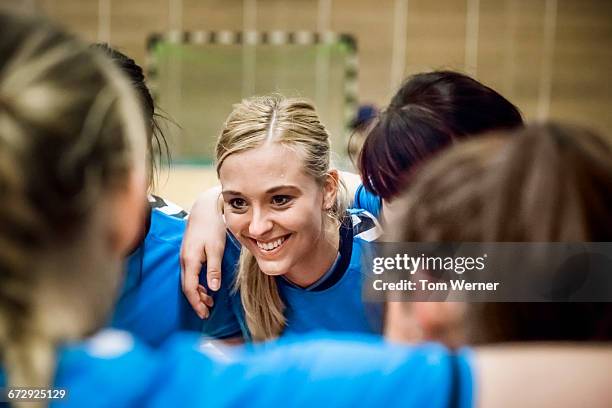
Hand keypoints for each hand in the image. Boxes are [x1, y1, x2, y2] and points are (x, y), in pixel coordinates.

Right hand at [180, 186, 226, 317]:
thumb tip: (213, 289)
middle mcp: (184, 260)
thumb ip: (213, 269)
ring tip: (210, 301)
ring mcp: (185, 255)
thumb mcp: (216, 249)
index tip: (204, 314)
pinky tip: (206, 284)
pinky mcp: (189, 251)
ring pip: (188, 280)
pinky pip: (190, 272)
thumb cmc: (212, 226)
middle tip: (207, 312)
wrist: (205, 207)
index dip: (196, 303)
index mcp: (190, 260)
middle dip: (196, 301)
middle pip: (187, 286)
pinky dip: (197, 282)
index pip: (189, 288)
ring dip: (198, 292)